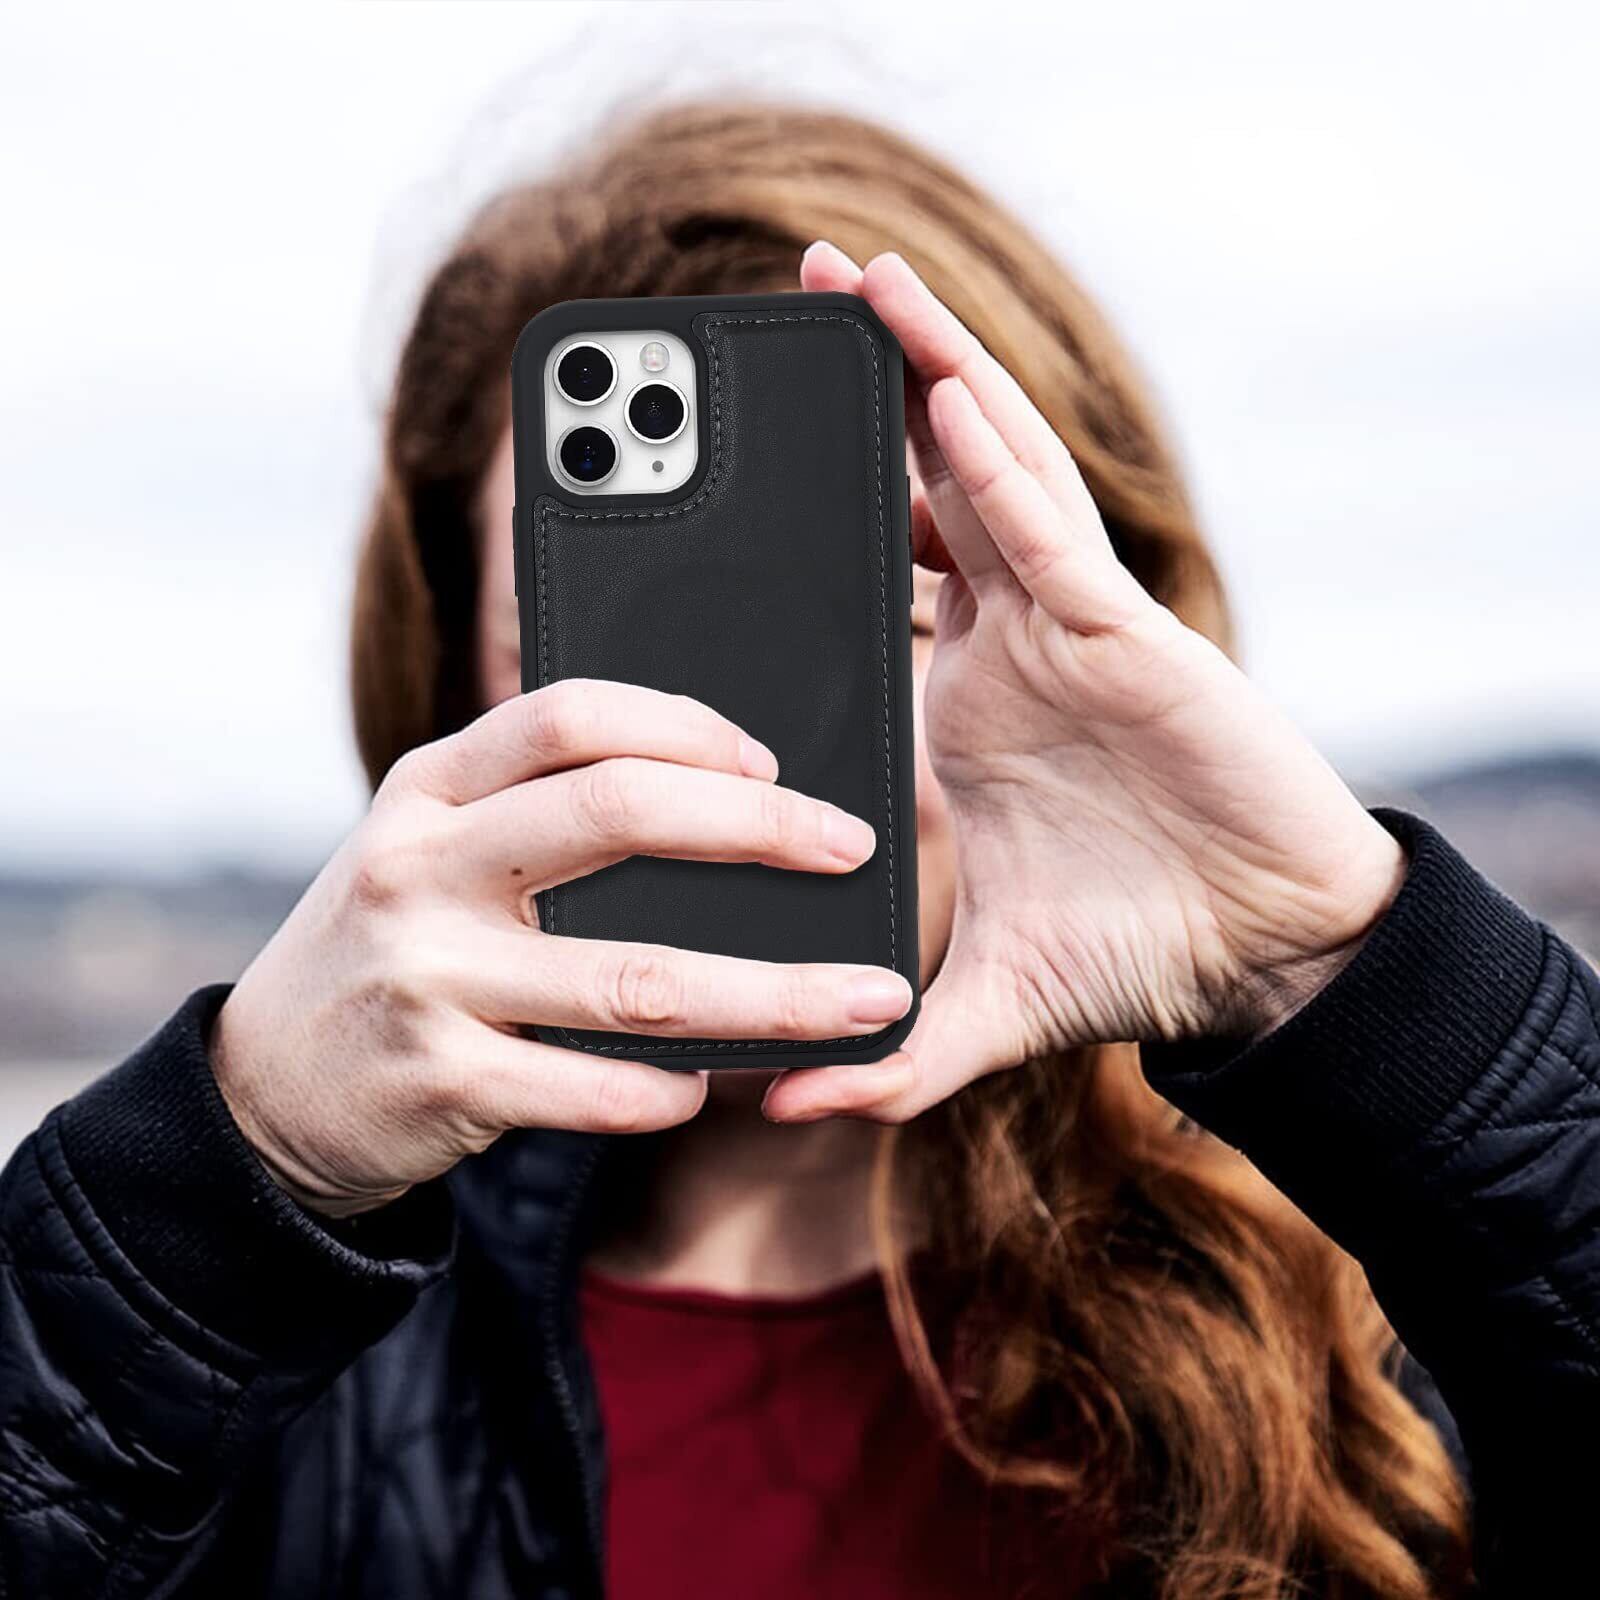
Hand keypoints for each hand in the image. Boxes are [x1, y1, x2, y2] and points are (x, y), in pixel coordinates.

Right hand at [212, 681, 909, 1214]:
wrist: (266, 1084)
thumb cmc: (398, 943)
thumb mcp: (434, 848)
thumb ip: (541, 814)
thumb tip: (731, 807)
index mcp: (430, 787)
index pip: (569, 715)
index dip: (685, 726)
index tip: (773, 762)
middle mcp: (422, 866)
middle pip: (616, 814)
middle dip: (758, 831)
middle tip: (850, 848)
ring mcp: (427, 976)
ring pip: (636, 979)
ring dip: (771, 996)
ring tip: (863, 1001)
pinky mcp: (441, 1082)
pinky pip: (592, 1088)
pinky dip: (672, 1091)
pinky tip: (710, 1086)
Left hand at [764, 245, 1403, 1123]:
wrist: (1260, 959)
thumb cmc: (1136, 954)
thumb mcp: (985, 1002)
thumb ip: (889, 1053)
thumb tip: (787, 1106)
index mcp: (957, 698)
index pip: (865, 579)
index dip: (804, 514)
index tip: (713, 467)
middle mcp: (1006, 641)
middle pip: (917, 487)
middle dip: (855, 395)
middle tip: (776, 306)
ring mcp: (1066, 627)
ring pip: (986, 473)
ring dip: (921, 373)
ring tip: (856, 281)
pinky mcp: (1130, 636)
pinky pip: (1051, 536)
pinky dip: (999, 467)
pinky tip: (941, 395)